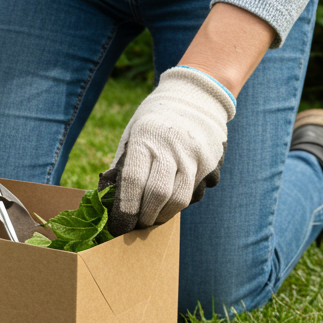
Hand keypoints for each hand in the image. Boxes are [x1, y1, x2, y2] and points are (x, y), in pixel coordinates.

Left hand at [100, 67, 235, 235]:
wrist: (196, 95)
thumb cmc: (154, 120)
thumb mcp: (132, 134)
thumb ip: (123, 166)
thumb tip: (109, 201)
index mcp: (145, 136)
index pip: (133, 181)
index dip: (125, 210)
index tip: (119, 226)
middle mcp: (172, 146)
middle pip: (158, 195)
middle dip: (145, 217)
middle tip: (137, 225)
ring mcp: (196, 154)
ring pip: (180, 199)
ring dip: (164, 215)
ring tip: (154, 217)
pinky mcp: (212, 161)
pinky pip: (197, 192)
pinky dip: (183, 201)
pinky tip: (173, 198)